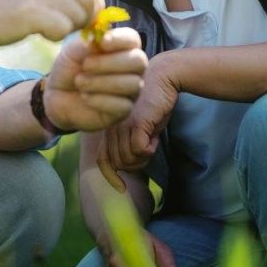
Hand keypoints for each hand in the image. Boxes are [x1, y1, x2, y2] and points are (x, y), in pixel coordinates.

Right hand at [0, 0, 103, 47]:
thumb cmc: (0, 4)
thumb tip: (99, 6)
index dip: (89, 5)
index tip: (75, 18)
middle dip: (83, 18)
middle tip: (63, 26)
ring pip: (78, 16)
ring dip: (65, 28)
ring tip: (42, 26)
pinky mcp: (32, 11)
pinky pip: (62, 30)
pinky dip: (53, 36)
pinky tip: (35, 32)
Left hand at [44, 28, 145, 133]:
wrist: (57, 95)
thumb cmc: (70, 68)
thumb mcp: (73, 51)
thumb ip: (88, 43)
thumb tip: (100, 39)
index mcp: (122, 48)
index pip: (133, 39)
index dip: (120, 40)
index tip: (102, 42)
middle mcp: (132, 69)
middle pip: (139, 61)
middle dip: (110, 62)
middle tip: (85, 65)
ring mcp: (131, 90)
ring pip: (133, 84)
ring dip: (102, 82)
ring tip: (80, 82)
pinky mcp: (124, 110)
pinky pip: (123, 105)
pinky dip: (100, 100)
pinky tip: (85, 97)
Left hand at [89, 52, 178, 188]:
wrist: (163, 77)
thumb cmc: (152, 103)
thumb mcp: (138, 125)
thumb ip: (130, 142)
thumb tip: (131, 164)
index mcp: (109, 128)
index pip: (103, 160)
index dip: (111, 177)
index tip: (122, 189)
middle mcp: (111, 127)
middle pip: (119, 163)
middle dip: (136, 164)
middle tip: (149, 149)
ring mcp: (121, 125)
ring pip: (129, 159)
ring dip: (144, 157)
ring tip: (152, 140)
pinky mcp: (135, 122)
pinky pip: (139, 150)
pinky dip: (150, 149)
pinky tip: (155, 136)